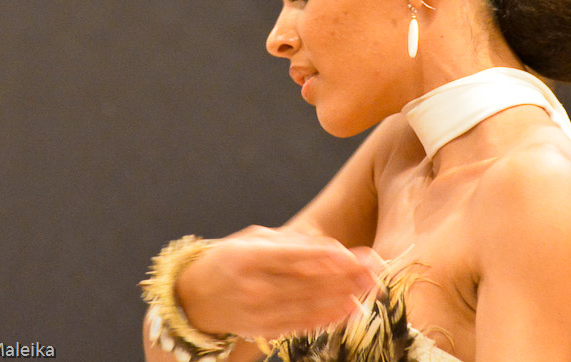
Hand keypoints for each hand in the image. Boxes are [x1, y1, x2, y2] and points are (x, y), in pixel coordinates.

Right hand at [176, 225, 383, 339]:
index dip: (327, 257)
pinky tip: (349, 308)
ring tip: (370, 287)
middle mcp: (252, 287)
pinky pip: (302, 324)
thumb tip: (333, 248)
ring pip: (309, 305)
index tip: (356, 255)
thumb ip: (291, 243)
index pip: (294, 257)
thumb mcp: (253, 240)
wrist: (193, 300)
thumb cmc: (230, 261)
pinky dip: (328, 316)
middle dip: (346, 276)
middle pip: (307, 282)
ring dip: (344, 296)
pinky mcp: (265, 330)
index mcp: (247, 257)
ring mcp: (259, 312)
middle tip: (376, 270)